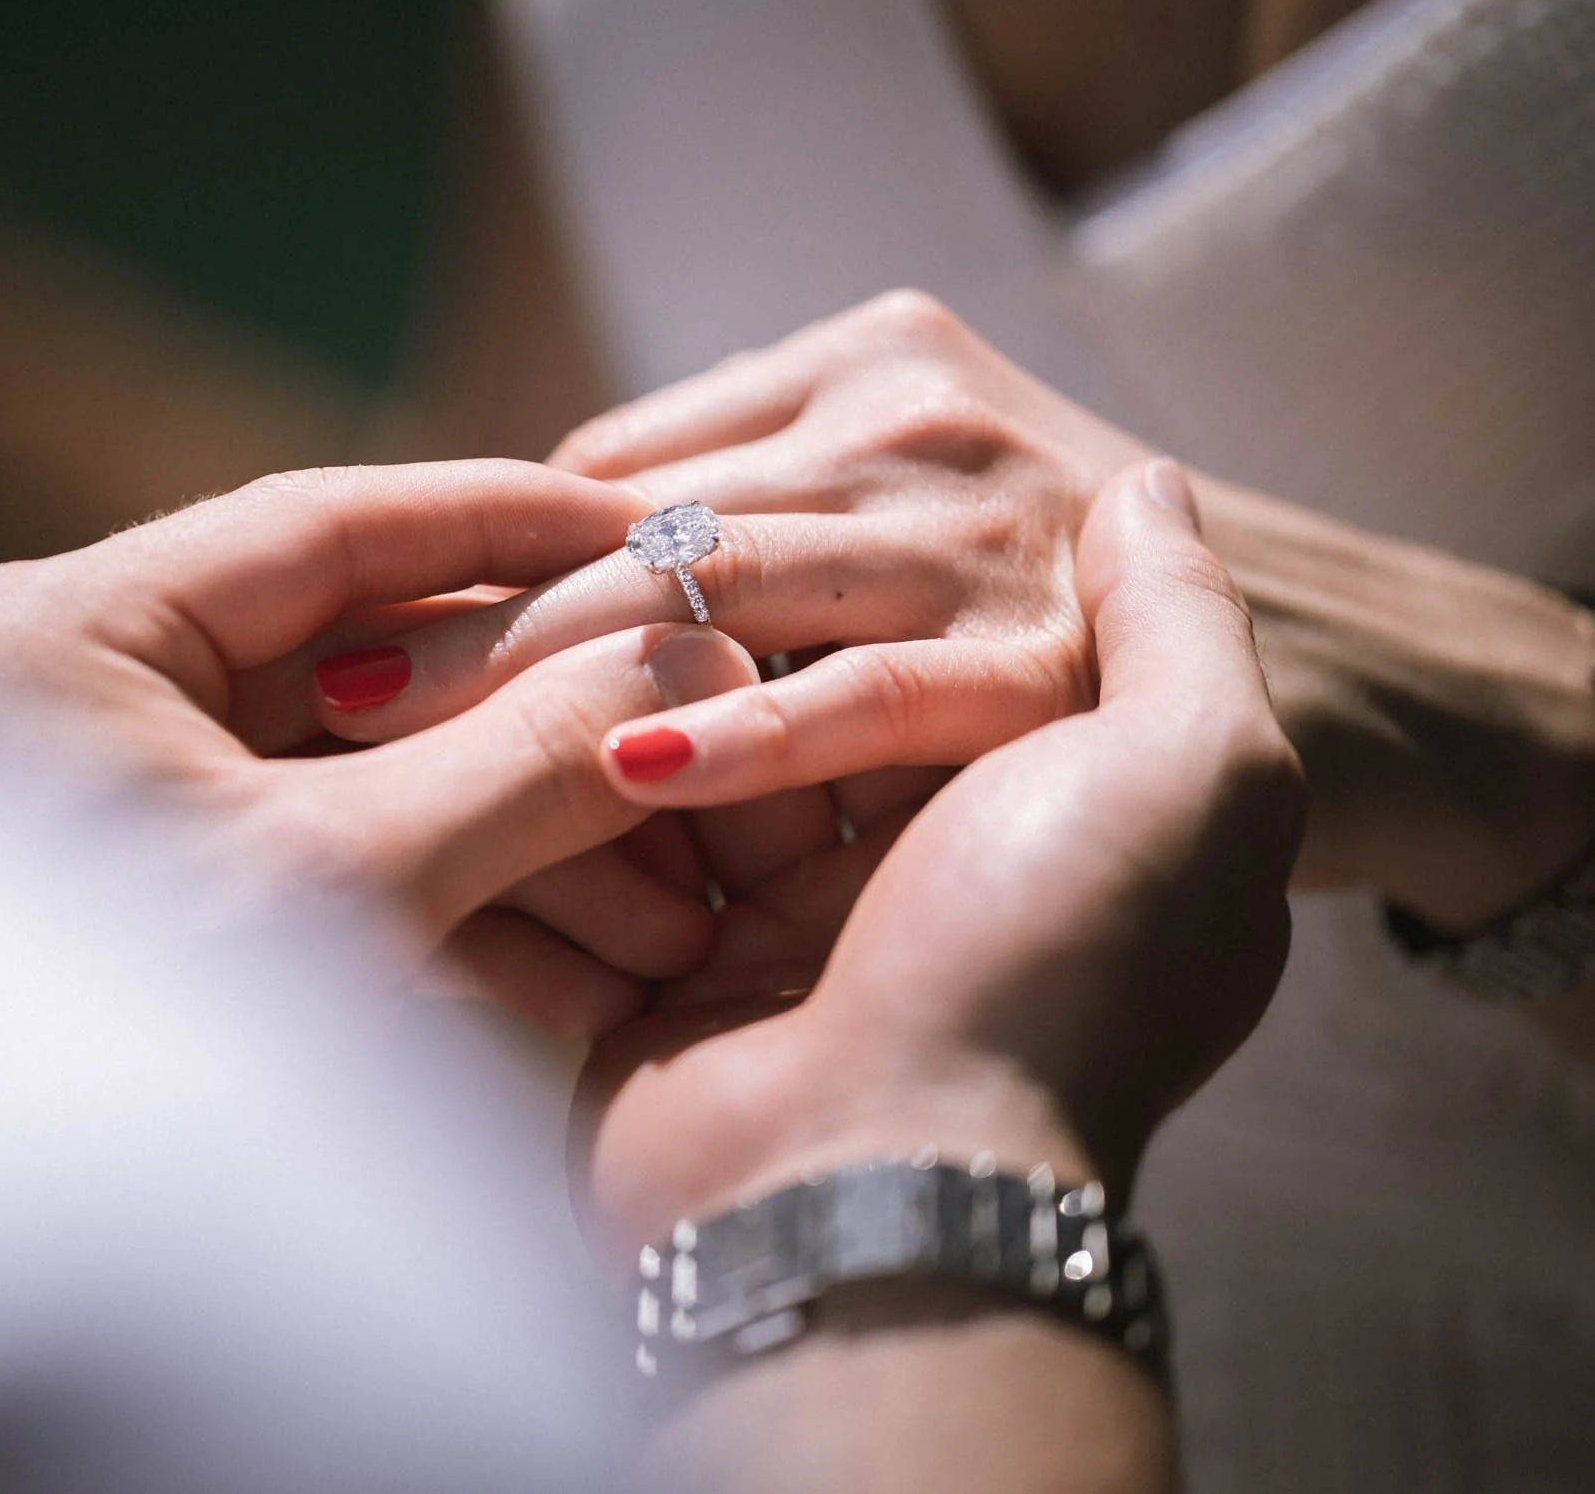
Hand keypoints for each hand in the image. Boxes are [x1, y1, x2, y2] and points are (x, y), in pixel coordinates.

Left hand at [0, 460, 757, 1036]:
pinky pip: (323, 874)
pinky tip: (589, 982)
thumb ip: (522, 758)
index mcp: (61, 634)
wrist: (11, 1300)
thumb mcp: (342, 885)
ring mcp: (105, 810)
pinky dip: (449, 915)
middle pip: (353, 660)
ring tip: (672, 920)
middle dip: (535, 731)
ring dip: (518, 845)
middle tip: (691, 740)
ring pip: (355, 780)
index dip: (504, 523)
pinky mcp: (155, 914)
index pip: (321, 525)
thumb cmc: (128, 1069)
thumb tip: (686, 652)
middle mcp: (70, 698)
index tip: (650, 531)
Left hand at [311, 292, 1147, 836]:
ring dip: (545, 676)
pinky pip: (862, 699)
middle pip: (632, 523)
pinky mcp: (1048, 654)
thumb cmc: (1047, 600)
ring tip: (395, 740)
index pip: (607, 465)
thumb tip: (526, 560)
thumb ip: (741, 509)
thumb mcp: (898, 505)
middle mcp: (912, 414)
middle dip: (466, 616)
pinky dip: (745, 739)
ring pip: (715, 594)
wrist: (1328, 659)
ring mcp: (982, 525)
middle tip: (320, 694)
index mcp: (861, 357)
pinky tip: (628, 776)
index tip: (363, 632)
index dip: (479, 555)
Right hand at [578, 461, 1305, 1252]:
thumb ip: (1175, 615)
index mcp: (1019, 770)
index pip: (893, 590)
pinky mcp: (660, 947)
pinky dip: (544, 768)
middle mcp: (900, 824)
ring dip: (587, 679)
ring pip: (653, 711)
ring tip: (505, 641)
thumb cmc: (1050, 977)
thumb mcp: (1191, 781)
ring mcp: (769, 890)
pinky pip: (588, 816)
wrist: (888, 1196)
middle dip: (656, 607)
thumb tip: (1145, 477)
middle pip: (749, 641)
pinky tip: (483, 715)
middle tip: (566, 556)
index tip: (710, 495)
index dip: (796, 529)